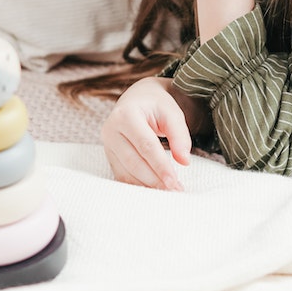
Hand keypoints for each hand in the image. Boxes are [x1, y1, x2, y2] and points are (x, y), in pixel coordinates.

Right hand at [100, 76, 193, 190]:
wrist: (138, 99)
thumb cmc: (156, 105)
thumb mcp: (172, 113)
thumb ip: (179, 135)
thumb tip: (184, 161)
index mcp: (126, 114)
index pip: (145, 145)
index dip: (160, 165)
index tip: (174, 181)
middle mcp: (111, 129)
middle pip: (134, 161)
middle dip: (155, 179)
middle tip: (174, 190)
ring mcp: (107, 144)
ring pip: (126, 172)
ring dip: (147, 185)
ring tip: (167, 191)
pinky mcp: (109, 155)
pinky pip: (122, 175)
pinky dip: (138, 185)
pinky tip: (153, 189)